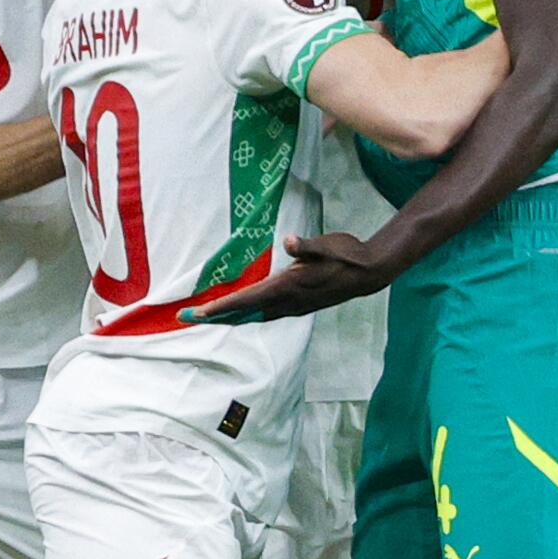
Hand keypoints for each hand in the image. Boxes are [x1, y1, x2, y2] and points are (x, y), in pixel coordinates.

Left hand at [187, 232, 398, 320]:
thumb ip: (306, 245)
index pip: (248, 299)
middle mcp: (289, 300)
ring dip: (230, 317)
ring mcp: (295, 306)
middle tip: (187, 317)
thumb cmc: (347, 254)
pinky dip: (247, 314)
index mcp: (289, 285)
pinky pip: (266, 313)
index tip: (198, 312)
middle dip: (216, 316)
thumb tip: (289, 241)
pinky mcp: (299, 305)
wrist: (369, 273)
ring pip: (255, 316)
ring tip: (207, 317)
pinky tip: (241, 313)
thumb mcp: (327, 244)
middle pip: (245, 313)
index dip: (221, 306)